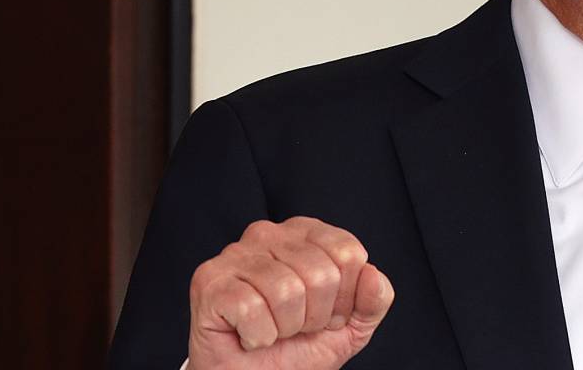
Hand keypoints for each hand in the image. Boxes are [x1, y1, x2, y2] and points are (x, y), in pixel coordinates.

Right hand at [187, 216, 394, 369]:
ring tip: (272, 331)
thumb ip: (373, 301)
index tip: (326, 315)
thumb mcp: (350, 326)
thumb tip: (373, 276)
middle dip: (314, 317)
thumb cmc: (296, 349)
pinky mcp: (209, 280)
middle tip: (295, 328)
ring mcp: (235, 254)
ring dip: (285, 328)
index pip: (348, 253)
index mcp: (306, 233)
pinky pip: (251, 309)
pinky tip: (248, 335)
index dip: (345, 299)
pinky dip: (257, 336)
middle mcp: (269, 234)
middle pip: (320, 274)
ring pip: (286, 291)